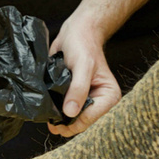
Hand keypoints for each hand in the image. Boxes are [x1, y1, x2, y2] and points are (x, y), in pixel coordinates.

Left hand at [47, 16, 120, 137]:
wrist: (75, 33)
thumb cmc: (82, 45)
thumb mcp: (82, 65)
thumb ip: (78, 89)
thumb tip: (70, 113)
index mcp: (109, 96)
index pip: (93, 119)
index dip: (76, 123)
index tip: (58, 123)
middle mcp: (100, 102)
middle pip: (84, 123)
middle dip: (68, 125)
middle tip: (51, 124)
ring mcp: (87, 100)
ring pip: (74, 120)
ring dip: (61, 121)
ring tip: (48, 119)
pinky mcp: (75, 97)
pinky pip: (67, 112)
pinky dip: (58, 113)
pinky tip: (49, 113)